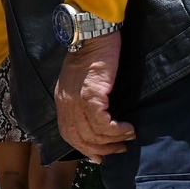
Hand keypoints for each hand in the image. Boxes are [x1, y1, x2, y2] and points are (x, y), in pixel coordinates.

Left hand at [53, 31, 134, 160]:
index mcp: (62, 100)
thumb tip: (97, 119)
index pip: (68, 133)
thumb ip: (83, 99)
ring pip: (92, 134)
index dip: (84, 148)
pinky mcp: (90, 95)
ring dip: (112, 140)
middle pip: (78, 138)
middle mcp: (65, 103)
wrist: (92, 32)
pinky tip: (127, 128)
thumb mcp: (80, 80)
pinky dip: (116, 130)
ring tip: (127, 137)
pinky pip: (102, 123)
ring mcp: (76, 100)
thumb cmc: (92, 53)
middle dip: (99, 149)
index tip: (100, 156)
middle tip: (118, 150)